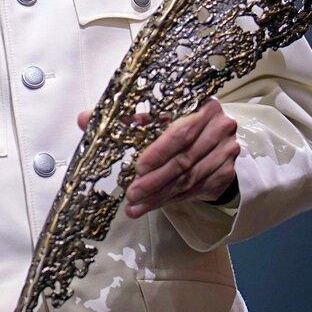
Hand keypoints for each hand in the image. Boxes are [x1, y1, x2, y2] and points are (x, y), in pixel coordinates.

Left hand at [76, 98, 238, 216]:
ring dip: (160, 195)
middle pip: (184, 160)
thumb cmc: (178, 123)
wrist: (214, 139)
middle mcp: (220, 127)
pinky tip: (152, 206)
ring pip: (189, 179)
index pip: (181, 132)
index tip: (139, 167)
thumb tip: (85, 118)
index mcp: (201, 106)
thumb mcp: (153, 116)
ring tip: (136, 206)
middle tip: (132, 193)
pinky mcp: (227, 172)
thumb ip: (124, 118)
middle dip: (155, 180)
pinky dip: (172, 199)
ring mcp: (227, 151)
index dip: (159, 151)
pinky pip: (197, 190)